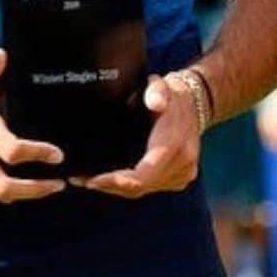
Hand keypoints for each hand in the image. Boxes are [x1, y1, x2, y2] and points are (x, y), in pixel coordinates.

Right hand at [0, 48, 65, 202]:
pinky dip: (4, 192)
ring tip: (47, 187)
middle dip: (34, 190)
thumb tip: (2, 55)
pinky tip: (21, 185)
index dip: (37, 154)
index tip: (57, 154)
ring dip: (23, 194)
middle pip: (3, 185)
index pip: (10, 148)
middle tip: (58, 184)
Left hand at [71, 74, 200, 198]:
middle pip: (140, 187)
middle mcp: (182, 164)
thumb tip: (155, 103)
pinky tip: (112, 179)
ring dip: (117, 188)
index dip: (117, 182)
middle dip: (110, 186)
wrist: (196, 104)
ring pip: (143, 191)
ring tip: (88, 180)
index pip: (144, 175)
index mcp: (174, 144)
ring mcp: (183, 174)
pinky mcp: (180, 178)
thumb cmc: (172, 95)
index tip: (92, 180)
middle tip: (80, 180)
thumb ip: (157, 91)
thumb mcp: (163, 86)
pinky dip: (131, 186)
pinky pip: (151, 187)